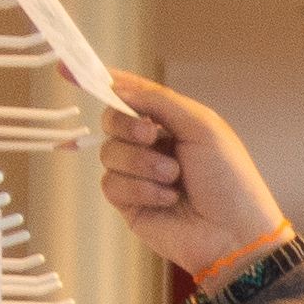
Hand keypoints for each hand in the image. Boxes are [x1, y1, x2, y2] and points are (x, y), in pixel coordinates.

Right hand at [97, 69, 295, 288]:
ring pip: (108, 152)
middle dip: (126, 126)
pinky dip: (140, 189)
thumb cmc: (230, 180)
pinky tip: (168, 199)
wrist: (235, 233)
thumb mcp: (202, 127)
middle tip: (151, 136)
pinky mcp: (130, 202)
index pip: (132, 96)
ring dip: (142, 163)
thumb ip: (160, 101)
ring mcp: (139, 174)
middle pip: (112, 120)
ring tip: (174, 178)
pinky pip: (112, 183)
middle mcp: (153, 145)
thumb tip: (119, 88)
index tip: (68, 69)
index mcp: (173, 123)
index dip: (103, 82)